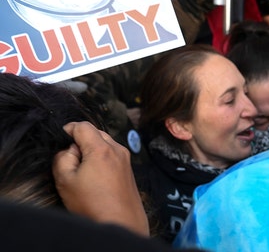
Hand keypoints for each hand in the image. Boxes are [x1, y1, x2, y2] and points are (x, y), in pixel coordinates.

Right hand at [53, 122, 148, 236]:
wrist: (121, 223)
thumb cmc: (92, 204)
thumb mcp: (65, 180)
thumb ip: (62, 158)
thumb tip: (70, 149)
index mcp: (102, 148)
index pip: (83, 125)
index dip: (68, 129)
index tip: (61, 141)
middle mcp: (117, 149)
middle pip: (96, 132)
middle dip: (81, 140)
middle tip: (72, 159)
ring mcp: (126, 159)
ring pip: (105, 143)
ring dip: (92, 150)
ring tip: (84, 171)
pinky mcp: (129, 169)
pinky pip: (113, 155)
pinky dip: (102, 158)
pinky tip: (96, 177)